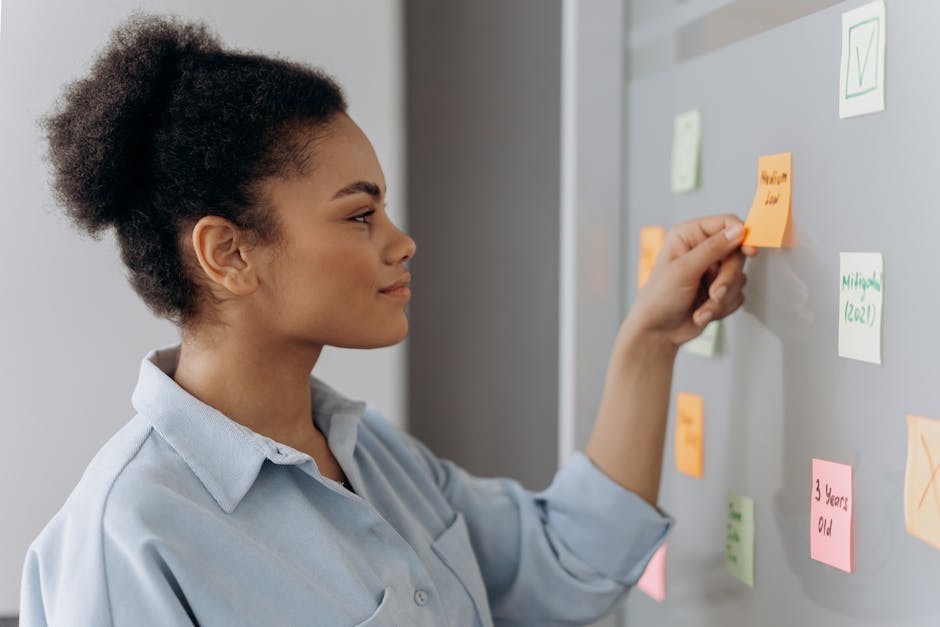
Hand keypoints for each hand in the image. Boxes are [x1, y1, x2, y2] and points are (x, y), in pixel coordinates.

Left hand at [625, 214, 757, 346]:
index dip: (742, 235)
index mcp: (690, 235)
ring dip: (721, 298)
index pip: (726, 223)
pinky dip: (721, 307)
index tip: (750, 251)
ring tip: (701, 308)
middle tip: (714, 293)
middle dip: (727, 278)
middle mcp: (703, 249)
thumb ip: (713, 248)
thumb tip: (739, 231)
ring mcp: (713, 271)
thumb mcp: (684, 269)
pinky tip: (702, 313)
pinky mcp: (720, 290)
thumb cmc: (659, 297)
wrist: (658, 331)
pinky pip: (738, 295)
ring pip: (739, 277)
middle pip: (738, 253)